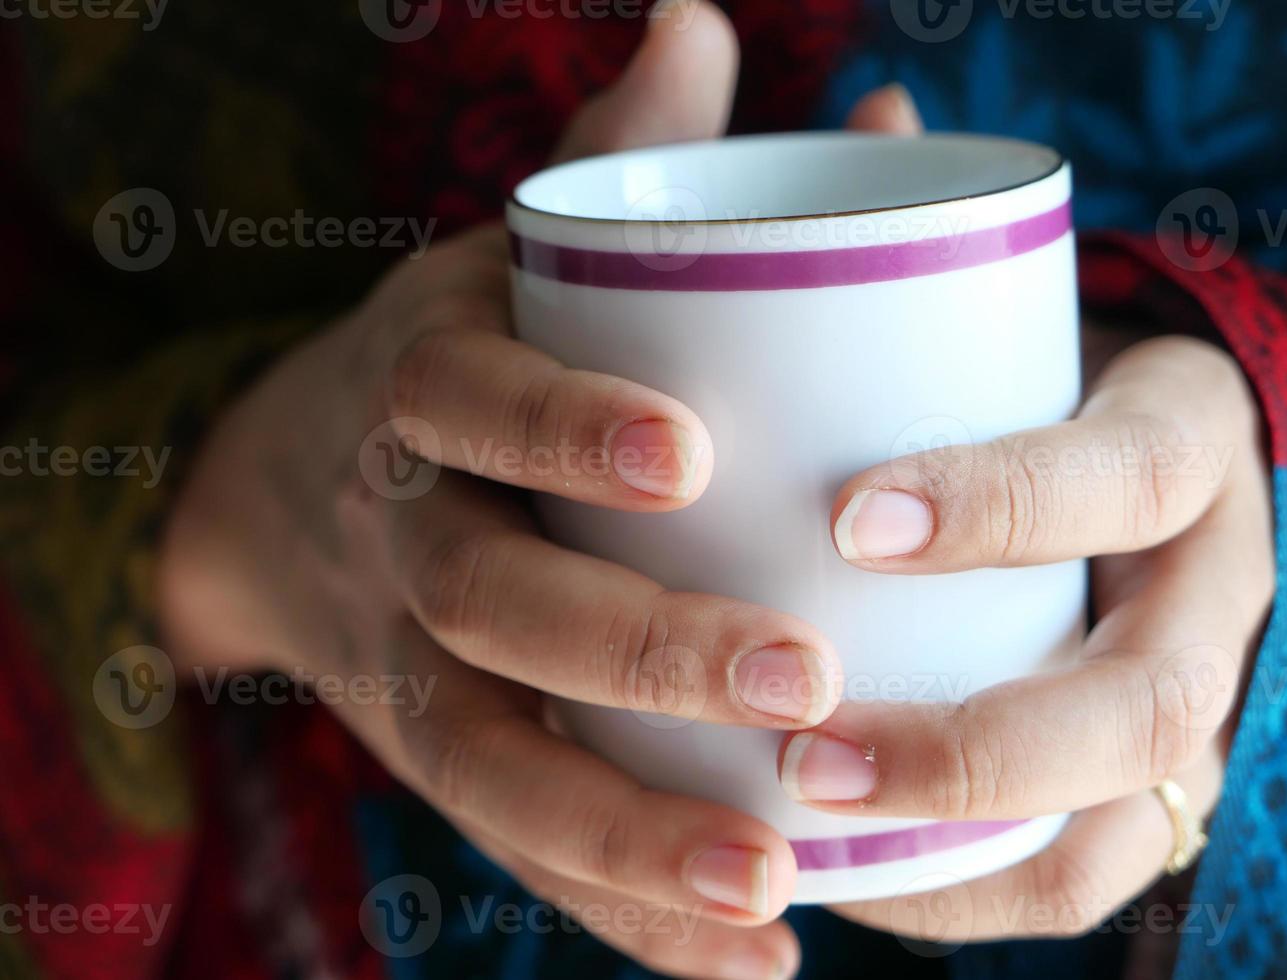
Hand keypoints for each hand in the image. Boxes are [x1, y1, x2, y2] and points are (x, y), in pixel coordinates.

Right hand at [157, 6, 921, 976]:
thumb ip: (613, 159)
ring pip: (493, 760)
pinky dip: (626, 911)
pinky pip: (520, 849)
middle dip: (635, 646)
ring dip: (631, 830)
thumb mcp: (508, 256)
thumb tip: (708, 22)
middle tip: (804, 681)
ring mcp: (407, 666)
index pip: (465, 394)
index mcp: (425, 385)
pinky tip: (756, 954)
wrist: (281, 493)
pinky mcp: (439, 757)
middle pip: (490, 601)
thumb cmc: (455, 362)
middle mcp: (404, 533)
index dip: (557, 420)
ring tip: (777, 879)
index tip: (689, 451)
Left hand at [785, 324, 1274, 939]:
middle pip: (1148, 707)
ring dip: (961, 854)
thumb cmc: (1041, 383)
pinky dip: (960, 896)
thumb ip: (901, 352)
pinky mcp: (1160, 786)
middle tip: (805, 756)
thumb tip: (696, 386)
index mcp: (1193, 445)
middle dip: (971, 754)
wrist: (1157, 450)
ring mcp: (1207, 706)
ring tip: (808, 837)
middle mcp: (1222, 591)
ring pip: (1127, 826)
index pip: (1132, 475)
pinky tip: (847, 874)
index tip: (848, 525)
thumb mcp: (1008, 334)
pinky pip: (1078, 875)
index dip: (1000, 507)